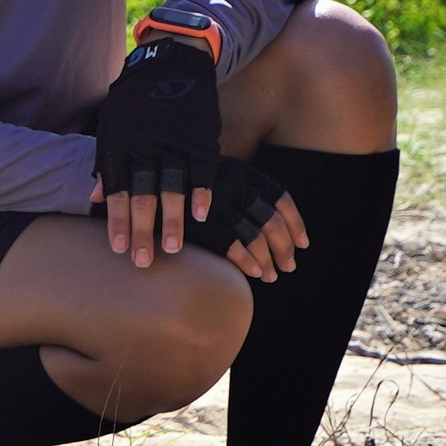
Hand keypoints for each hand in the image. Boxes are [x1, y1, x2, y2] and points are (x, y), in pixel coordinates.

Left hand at [93, 37, 222, 266]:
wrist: (172, 61)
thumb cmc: (135, 99)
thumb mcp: (110, 125)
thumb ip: (104, 162)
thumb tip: (95, 199)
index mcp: (119, 144)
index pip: (116, 191)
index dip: (116, 222)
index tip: (117, 249)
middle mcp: (144, 145)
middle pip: (142, 195)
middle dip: (141, 231)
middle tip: (142, 261)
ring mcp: (173, 140)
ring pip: (172, 187)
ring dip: (173, 220)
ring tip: (174, 249)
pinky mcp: (200, 135)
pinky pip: (202, 170)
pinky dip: (202, 193)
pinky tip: (202, 217)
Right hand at [180, 156, 304, 281]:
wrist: (141, 169)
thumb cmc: (175, 173)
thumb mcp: (207, 171)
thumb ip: (231, 187)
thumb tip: (257, 212)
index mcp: (240, 169)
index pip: (280, 197)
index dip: (296, 223)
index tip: (304, 243)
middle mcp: (234, 183)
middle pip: (272, 220)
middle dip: (285, 248)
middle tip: (289, 267)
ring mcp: (218, 201)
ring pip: (256, 236)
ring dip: (269, 260)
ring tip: (271, 276)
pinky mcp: (200, 220)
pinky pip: (233, 245)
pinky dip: (247, 262)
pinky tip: (254, 273)